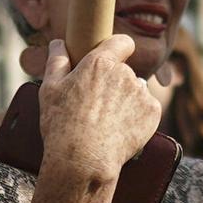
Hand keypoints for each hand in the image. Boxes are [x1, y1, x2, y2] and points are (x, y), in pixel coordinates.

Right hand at [34, 36, 162, 185]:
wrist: (83, 160)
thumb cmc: (62, 124)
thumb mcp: (50, 90)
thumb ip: (56, 61)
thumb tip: (58, 43)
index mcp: (100, 63)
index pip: (122, 42)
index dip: (118, 49)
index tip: (112, 59)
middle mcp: (125, 73)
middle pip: (124, 72)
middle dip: (114, 84)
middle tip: (96, 106)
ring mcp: (141, 93)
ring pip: (135, 91)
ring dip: (126, 101)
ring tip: (107, 122)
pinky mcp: (152, 112)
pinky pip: (146, 109)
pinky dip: (137, 117)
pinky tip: (120, 130)